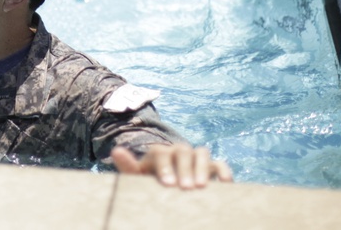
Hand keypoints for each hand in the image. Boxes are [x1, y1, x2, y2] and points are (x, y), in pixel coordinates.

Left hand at [111, 144, 232, 189]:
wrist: (167, 187)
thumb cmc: (151, 183)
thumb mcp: (138, 177)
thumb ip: (128, 166)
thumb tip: (116, 151)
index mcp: (159, 152)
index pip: (161, 153)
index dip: (165, 167)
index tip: (168, 184)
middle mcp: (179, 151)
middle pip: (183, 152)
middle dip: (184, 169)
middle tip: (185, 188)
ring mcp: (196, 157)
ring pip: (202, 154)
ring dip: (202, 168)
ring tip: (201, 187)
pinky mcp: (212, 166)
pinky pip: (219, 164)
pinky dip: (223, 171)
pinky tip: (225, 184)